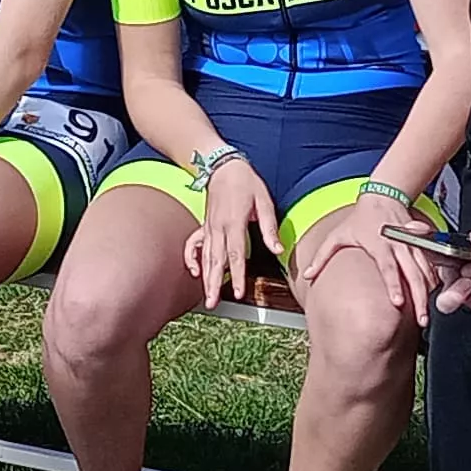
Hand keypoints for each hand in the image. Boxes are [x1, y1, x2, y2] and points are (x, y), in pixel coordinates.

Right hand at [184, 158, 284, 310]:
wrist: (223, 166)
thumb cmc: (245, 182)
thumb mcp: (263, 201)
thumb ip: (269, 228)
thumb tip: (277, 249)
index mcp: (234, 222)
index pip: (236, 255)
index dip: (237, 276)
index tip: (238, 293)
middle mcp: (218, 227)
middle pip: (215, 261)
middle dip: (214, 284)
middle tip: (212, 304)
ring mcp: (209, 227)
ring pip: (205, 257)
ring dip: (205, 278)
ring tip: (206, 297)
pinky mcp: (205, 226)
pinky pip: (194, 245)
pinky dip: (192, 259)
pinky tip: (195, 272)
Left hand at [297, 189, 441, 325]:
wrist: (384, 195)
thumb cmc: (360, 218)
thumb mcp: (338, 234)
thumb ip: (322, 256)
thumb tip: (307, 275)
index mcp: (379, 244)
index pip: (388, 268)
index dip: (394, 285)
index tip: (398, 303)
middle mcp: (398, 244)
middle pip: (413, 274)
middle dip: (419, 298)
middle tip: (422, 320)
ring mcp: (412, 244)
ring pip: (425, 271)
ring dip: (428, 292)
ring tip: (428, 314)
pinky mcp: (420, 244)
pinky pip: (430, 265)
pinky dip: (434, 281)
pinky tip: (434, 297)